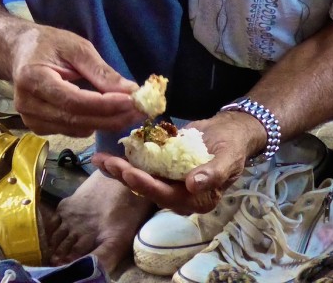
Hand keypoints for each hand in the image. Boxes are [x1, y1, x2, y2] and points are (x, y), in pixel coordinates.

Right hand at [9, 22, 141, 135]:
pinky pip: (70, 130)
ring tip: (130, 112)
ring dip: (105, 122)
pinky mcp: (37, 127)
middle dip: (111, 117)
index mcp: (32, 78)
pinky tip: (107, 113)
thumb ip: (101, 71)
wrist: (18, 51)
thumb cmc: (48, 44)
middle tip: (139, 111)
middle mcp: (27, 104)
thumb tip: (131, 91)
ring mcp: (30, 119)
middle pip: (75, 119)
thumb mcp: (77, 47)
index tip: (131, 101)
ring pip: (75, 128)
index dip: (103, 104)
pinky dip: (92, 123)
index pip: (73, 100)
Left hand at [93, 110, 264, 213]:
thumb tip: (193, 185)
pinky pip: (142, 166)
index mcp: (197, 200)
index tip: (129, 173)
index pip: (167, 196)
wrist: (229, 132)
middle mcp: (179, 195)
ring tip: (99, 159)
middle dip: (126, 176)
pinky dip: (126, 159)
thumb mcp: (229, 158)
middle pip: (148, 189)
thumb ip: (214, 173)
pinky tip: (108, 154)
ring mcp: (169, 181)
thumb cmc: (233, 146)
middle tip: (107, 163)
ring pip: (141, 179)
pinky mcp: (162, 168)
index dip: (147, 185)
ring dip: (120, 170)